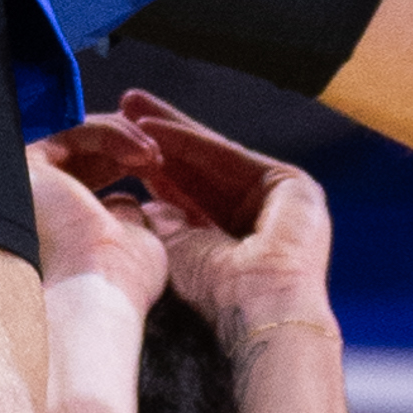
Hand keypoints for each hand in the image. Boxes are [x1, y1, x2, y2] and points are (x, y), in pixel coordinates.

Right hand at [27, 140, 171, 323]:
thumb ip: (123, 214)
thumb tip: (131, 198)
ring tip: (154, 157)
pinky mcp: (28, 163)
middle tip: (157, 159)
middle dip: (124, 150)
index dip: (121, 165)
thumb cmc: (120, 278)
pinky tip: (140, 153)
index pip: (86, 176)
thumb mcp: (132, 238)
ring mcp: (27, 180)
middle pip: (80, 154)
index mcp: (56, 222)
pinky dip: (112, 135)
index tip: (155, 169)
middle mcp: (36, 201)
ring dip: (124, 140)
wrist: (99, 286)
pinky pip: (74, 131)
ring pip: (78, 137)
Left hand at [100, 94, 337, 345]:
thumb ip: (165, 223)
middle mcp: (262, 217)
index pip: (190, 194)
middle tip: (126, 106)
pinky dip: (188, 141)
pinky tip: (153, 127)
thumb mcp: (178, 251)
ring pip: (214, 156)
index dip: (156, 168)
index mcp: (237, 241)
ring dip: (170, 131)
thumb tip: (143, 204)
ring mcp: (282, 199)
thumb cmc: (219, 296)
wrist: (262, 306)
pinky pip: (228, 155)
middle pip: (203, 168)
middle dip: (161, 139)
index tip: (120, 147)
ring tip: (131, 106)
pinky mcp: (292, 182)